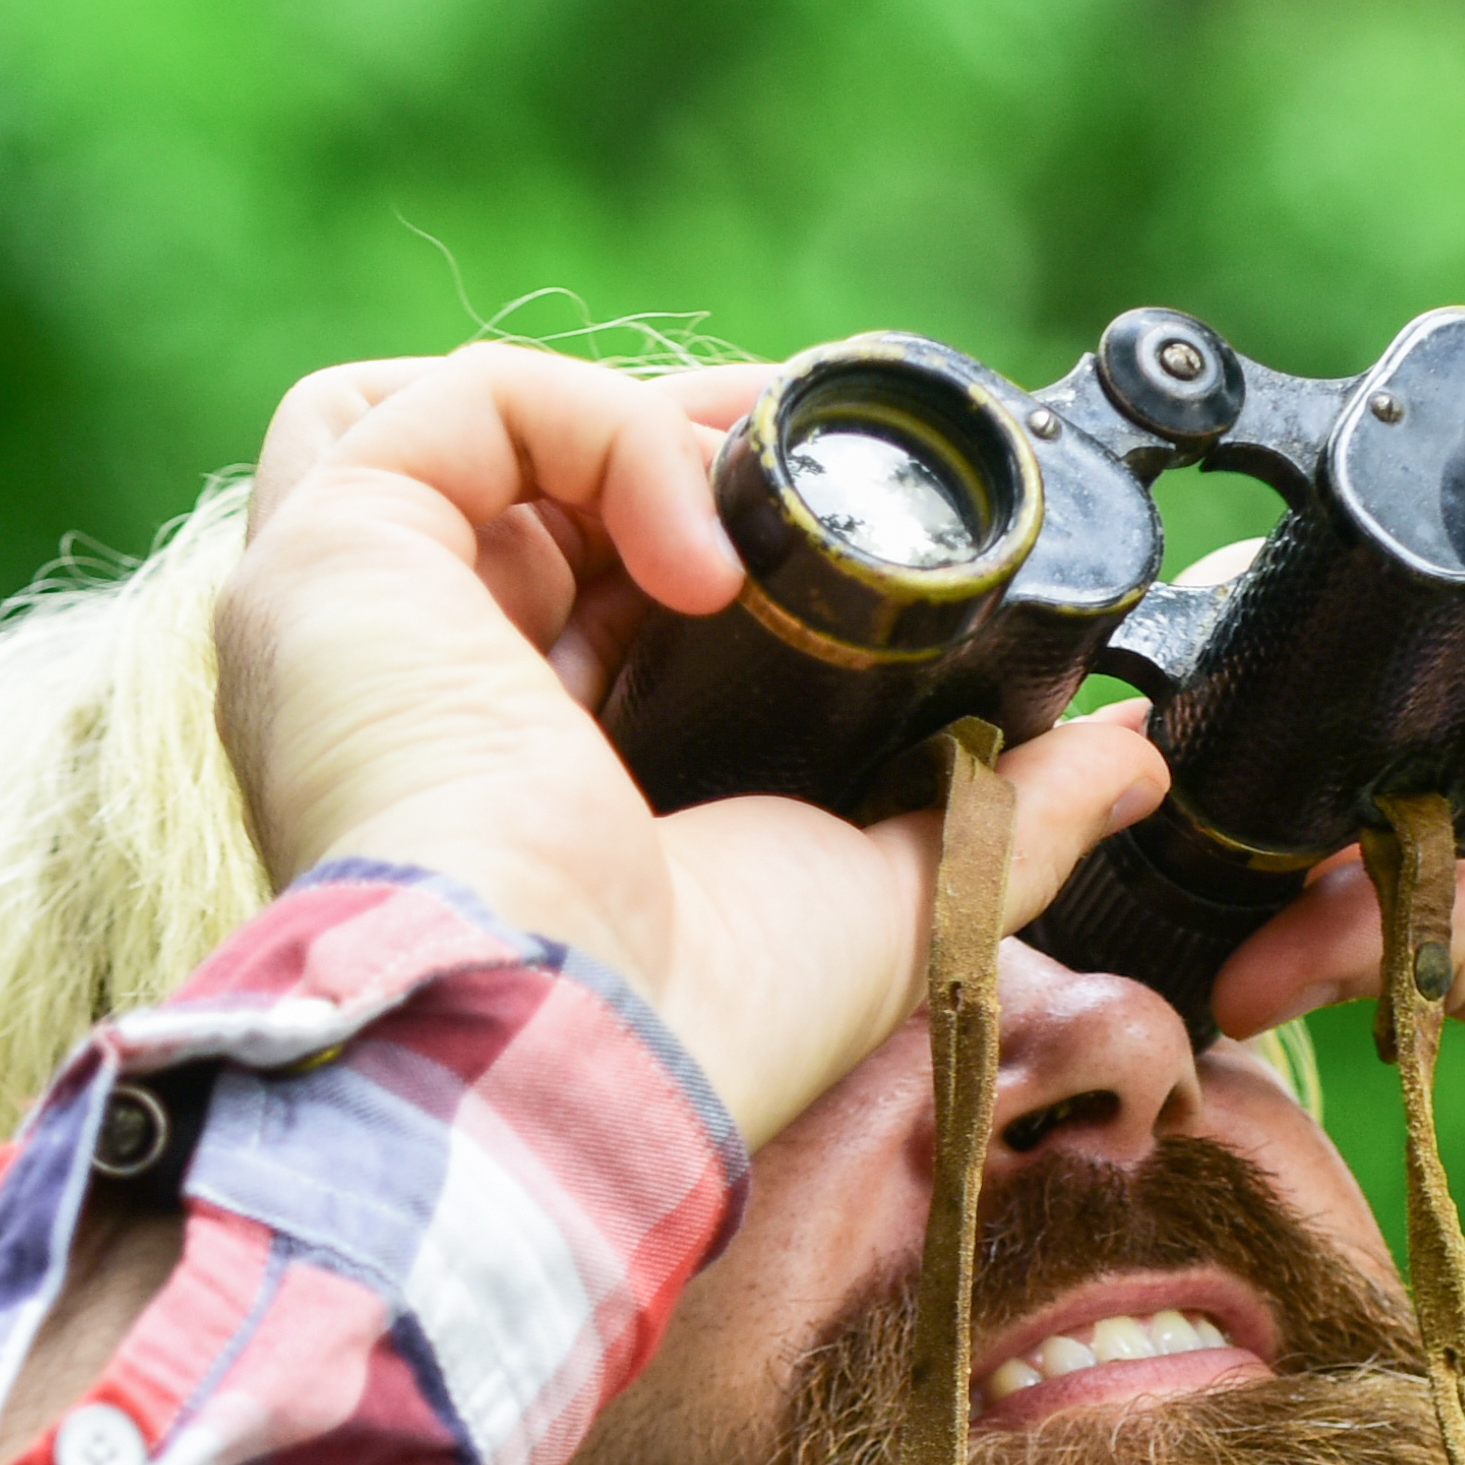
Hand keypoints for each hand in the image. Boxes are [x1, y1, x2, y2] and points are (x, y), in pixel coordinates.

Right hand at [216, 344, 1169, 1148]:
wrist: (578, 1058)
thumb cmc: (699, 1026)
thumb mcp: (893, 902)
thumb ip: (1005, 814)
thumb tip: (1132, 755)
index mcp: (510, 768)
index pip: (582, 585)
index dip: (707, 524)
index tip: (840, 519)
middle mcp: (412, 687)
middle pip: (523, 487)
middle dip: (684, 447)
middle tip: (814, 461)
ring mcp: (352, 620)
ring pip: (458, 420)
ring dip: (629, 418)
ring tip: (756, 469)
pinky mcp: (331, 559)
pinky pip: (464, 406)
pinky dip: (607, 431)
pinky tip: (709, 544)